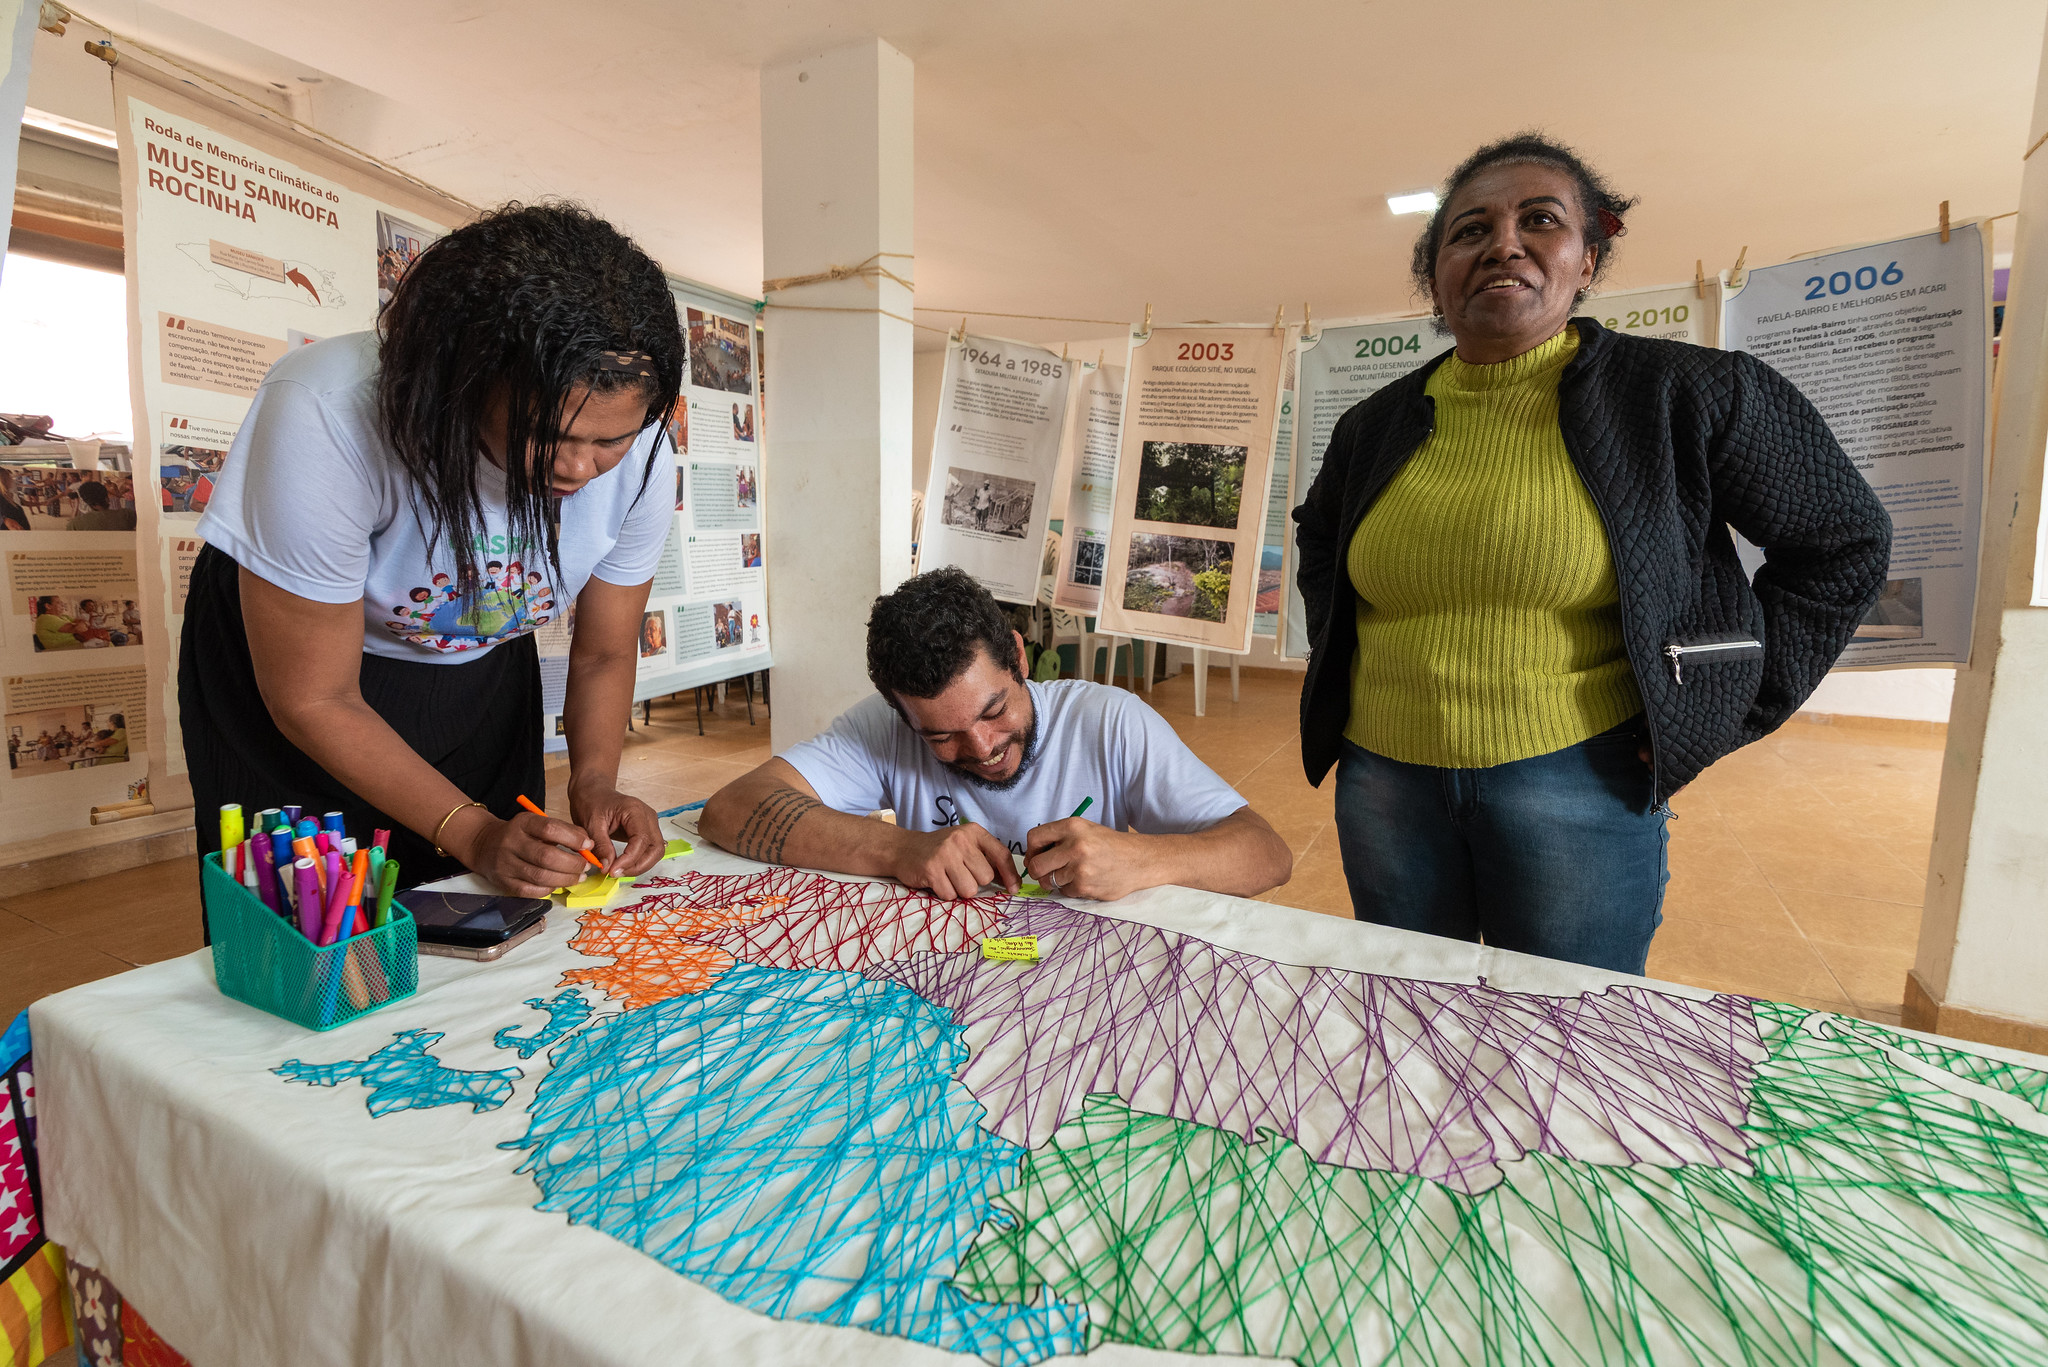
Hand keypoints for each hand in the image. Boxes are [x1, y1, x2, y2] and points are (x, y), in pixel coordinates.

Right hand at [458, 810, 598, 897]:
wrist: (484, 844)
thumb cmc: (521, 834)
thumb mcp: (538, 823)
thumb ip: (563, 830)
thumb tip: (588, 844)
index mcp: (523, 823)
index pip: (549, 829)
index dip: (572, 838)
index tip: (588, 845)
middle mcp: (511, 842)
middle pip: (546, 856)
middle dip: (572, 864)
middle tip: (585, 866)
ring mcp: (505, 863)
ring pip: (540, 876)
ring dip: (565, 879)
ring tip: (578, 877)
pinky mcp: (503, 881)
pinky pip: (530, 890)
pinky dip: (548, 889)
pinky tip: (557, 885)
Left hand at [570, 784, 664, 875]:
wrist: (593, 792)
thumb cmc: (591, 802)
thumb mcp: (590, 824)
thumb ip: (601, 846)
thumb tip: (608, 867)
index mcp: (635, 810)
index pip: (641, 840)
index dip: (629, 859)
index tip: (612, 871)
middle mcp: (648, 817)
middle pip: (655, 848)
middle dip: (638, 865)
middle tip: (616, 873)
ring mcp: (649, 824)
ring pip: (655, 852)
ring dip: (639, 865)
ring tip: (618, 871)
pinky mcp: (646, 831)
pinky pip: (649, 850)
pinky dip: (638, 861)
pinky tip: (622, 865)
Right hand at [891, 822, 1018, 899]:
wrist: (904, 848)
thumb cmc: (940, 850)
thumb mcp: (965, 845)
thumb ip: (986, 859)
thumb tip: (1010, 883)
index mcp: (973, 832)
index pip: (1001, 854)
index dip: (1010, 874)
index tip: (1013, 888)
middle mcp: (960, 840)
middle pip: (985, 877)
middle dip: (975, 882)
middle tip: (959, 874)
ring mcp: (945, 854)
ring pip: (969, 889)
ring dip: (959, 890)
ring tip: (948, 878)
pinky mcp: (931, 870)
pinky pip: (950, 895)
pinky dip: (945, 894)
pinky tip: (937, 881)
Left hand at [1023, 818, 1151, 900]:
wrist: (1139, 860)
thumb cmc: (1109, 845)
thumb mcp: (1085, 830)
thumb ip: (1058, 839)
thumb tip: (1031, 859)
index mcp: (1072, 826)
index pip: (1034, 837)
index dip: (1031, 850)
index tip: (1035, 856)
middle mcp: (1074, 845)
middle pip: (1036, 865)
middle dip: (1038, 871)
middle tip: (1046, 872)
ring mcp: (1080, 868)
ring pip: (1049, 881)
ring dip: (1056, 881)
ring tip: (1072, 875)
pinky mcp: (1085, 886)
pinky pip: (1065, 892)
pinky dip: (1071, 889)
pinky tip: (1086, 881)